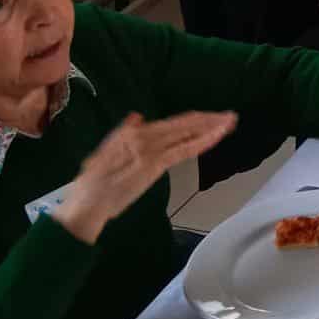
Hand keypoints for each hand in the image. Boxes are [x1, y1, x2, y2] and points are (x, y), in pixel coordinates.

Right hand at [56, 110, 237, 245]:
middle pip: (185, 124)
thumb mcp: (105, 151)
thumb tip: (137, 117)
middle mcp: (144, 135)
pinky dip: (203, 141)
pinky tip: (216, 136)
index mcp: (135, 133)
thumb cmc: (93, 183)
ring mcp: (151, 149)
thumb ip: (123, 133)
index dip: (196, 118)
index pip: (174, 123)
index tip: (213, 117)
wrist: (87, 202)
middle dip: (210, 119)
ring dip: (211, 127)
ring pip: (188, 133)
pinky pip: (184, 150)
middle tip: (230, 116)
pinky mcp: (154, 164)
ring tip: (230, 122)